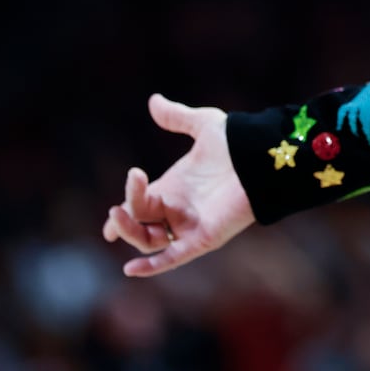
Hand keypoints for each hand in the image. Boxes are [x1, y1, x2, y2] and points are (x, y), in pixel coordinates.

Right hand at [102, 93, 255, 276]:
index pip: (139, 207)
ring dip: (130, 232)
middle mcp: (177, 210)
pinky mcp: (202, 238)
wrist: (261, 156)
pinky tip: (130, 269)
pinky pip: (173, 258)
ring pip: (149, 241)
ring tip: (118, 213)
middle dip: (125, 213)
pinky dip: (152, 267)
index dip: (122, 213)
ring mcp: (188, 226)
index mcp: (173, 188)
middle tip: (125, 191)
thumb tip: (153, 101)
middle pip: (140, 222)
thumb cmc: (237, 142)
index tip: (108, 218)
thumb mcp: (203, 126)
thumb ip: (177, 117)